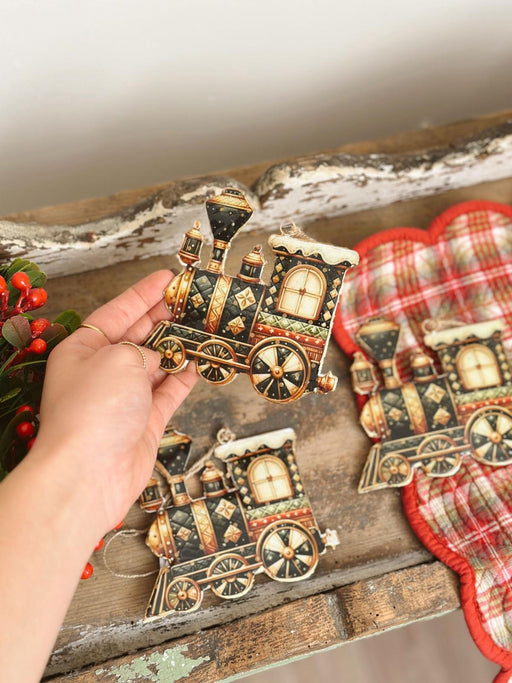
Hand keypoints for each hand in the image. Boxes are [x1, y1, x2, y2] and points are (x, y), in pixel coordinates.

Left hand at [33, 270, 196, 536]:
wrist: (90, 473)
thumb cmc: (93, 410)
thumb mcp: (118, 359)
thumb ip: (142, 350)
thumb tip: (157, 359)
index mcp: (82, 350)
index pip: (117, 312)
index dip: (143, 293)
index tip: (168, 277)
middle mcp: (102, 371)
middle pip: (137, 337)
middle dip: (164, 318)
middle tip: (191, 301)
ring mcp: (124, 398)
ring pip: (156, 365)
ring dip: (178, 347)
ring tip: (202, 327)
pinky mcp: (144, 422)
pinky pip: (168, 393)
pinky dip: (183, 378)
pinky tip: (198, 362)